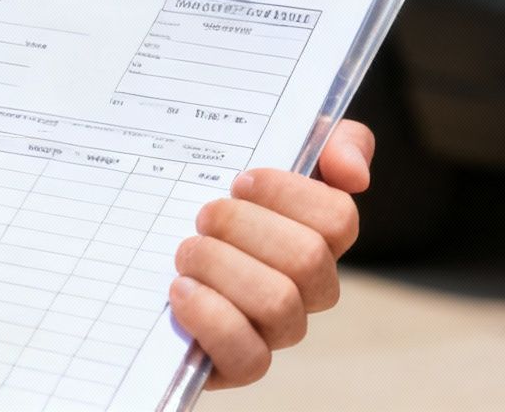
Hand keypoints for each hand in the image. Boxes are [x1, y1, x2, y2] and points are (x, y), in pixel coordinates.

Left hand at [169, 120, 374, 388]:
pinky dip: (213, 319)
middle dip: (245, 228)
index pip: (339, 219)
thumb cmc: (225, 194)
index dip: (289, 194)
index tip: (241, 180)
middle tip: (205, 215)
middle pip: (308, 260)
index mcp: (320, 235)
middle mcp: (307, 288)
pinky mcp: (237, 363)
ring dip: (223, 267)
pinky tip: (181, 289)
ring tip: (187, 251)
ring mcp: (275, 329)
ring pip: (280, 305)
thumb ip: (333, 141)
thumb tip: (354, 174)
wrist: (151, 243)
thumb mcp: (273, 143)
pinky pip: (249, 359)